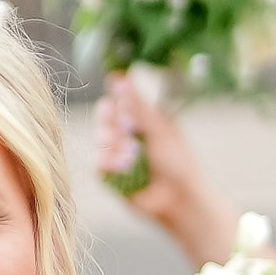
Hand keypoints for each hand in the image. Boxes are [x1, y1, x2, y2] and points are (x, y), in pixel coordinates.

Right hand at [92, 74, 246, 260]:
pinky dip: (106, 161)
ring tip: (128, 151)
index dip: (117, 98)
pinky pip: (97, 162)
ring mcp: (117, 154)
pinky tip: (121, 165)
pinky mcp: (110, 175)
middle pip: (105, 116)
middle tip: (123, 127)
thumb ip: (136, 104)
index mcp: (142, 118)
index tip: (121, 102)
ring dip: (110, 141)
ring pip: (99, 137)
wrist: (179, 198)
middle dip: (110, 119)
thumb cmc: (177, 161)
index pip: (120, 99)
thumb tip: (119, 76)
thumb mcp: (158, 128)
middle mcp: (127, 133)